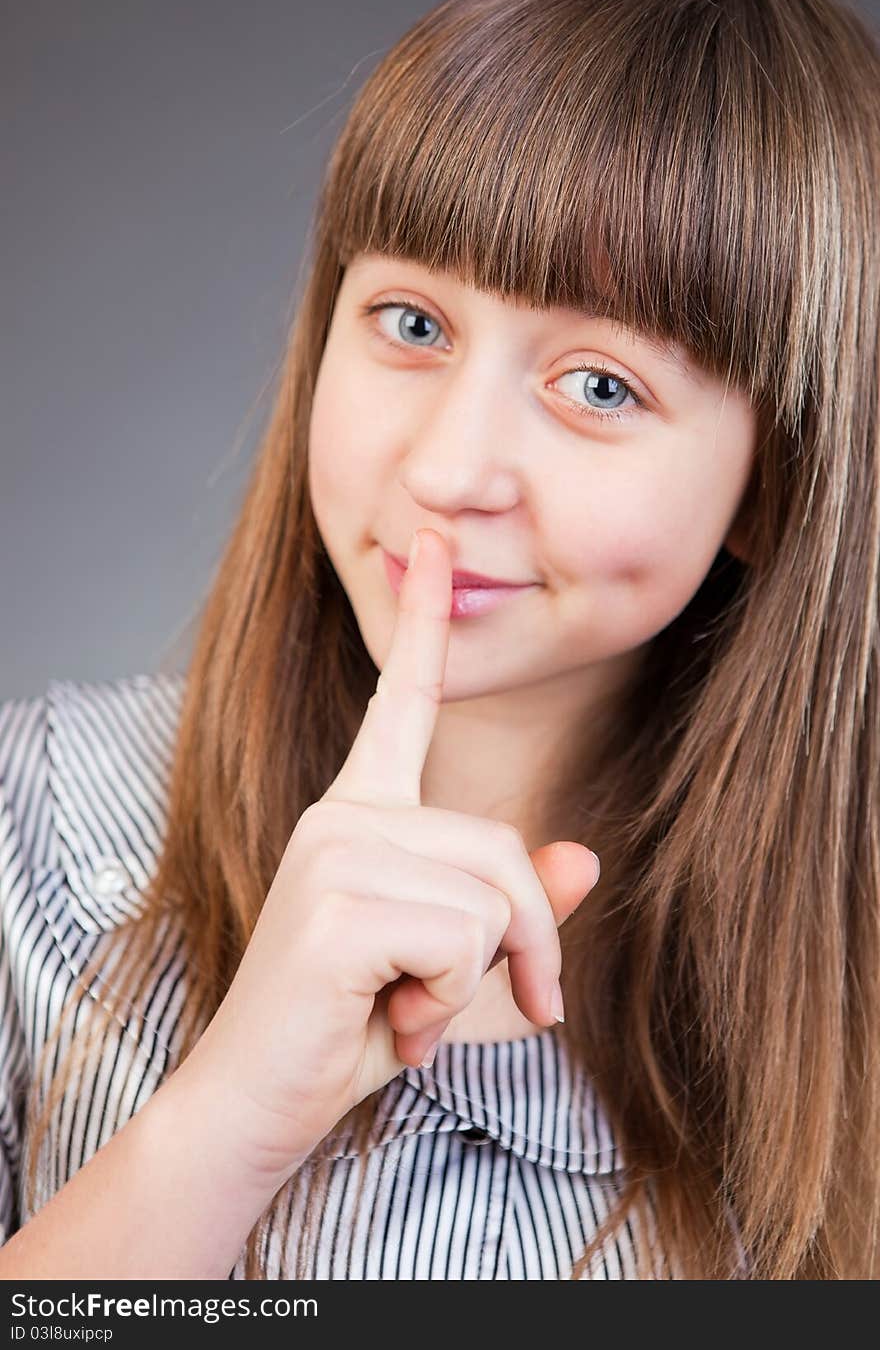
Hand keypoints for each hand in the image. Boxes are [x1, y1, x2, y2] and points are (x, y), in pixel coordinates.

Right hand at [178, 528, 600, 1195]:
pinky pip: (462, 937)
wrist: (256, 1102)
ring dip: (479, 981)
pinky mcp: (336, 900)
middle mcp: (342, 814)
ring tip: (412, 1011)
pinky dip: (450, 1001)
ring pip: (490, 897)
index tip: (429, 540)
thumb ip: (514, 912)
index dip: (424, 619)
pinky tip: (394, 1022)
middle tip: (514, 1006)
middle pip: (502, 845)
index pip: (405, 700)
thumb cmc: (351, 1027)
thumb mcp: (453, 966)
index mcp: (361, 811)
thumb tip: (585, 857)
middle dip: (530, 941)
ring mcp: (333, 848)